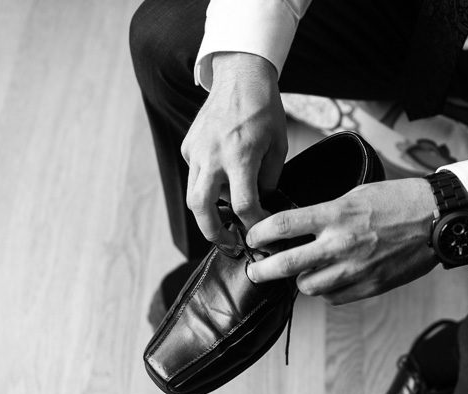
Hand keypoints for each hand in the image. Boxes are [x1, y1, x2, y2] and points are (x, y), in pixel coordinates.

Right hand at [181, 52, 287, 245]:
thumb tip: (261, 203)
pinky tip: (223, 178)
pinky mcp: (188, 146)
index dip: (254, 224)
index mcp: (240, 156)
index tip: (262, 232)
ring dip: (209, 213)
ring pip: (194, 196)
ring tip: (226, 221)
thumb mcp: (278, 146)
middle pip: (203, 210)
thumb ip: (268, 178)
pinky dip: (208, 185)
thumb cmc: (265, 109)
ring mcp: (196, 151)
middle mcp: (212, 156)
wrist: (240, 76)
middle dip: (214, 234)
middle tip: (229, 244)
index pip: (243, 205)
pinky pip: (196, 175)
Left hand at [245, 178, 438, 304]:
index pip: (283, 225)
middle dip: (262, 270)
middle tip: (255, 271)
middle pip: (285, 265)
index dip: (259, 234)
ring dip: (300, 280)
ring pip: (307, 287)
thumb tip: (298, 227)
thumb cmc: (397, 201)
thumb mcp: (356, 194)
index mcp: (336, 214)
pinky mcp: (369, 287)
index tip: (252, 238)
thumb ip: (325, 213)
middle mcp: (341, 244)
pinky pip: (333, 297)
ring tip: (303, 271)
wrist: (437, 220)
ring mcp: (355, 269)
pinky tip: (331, 278)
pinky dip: (326, 290)